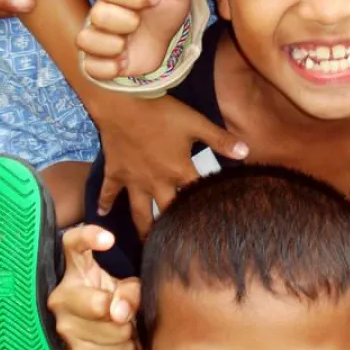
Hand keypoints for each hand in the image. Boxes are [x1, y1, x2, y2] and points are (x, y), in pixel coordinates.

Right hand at [47, 225, 139, 349]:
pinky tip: (117, 349)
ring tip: (126, 333)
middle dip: (124, 314)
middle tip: (129, 316)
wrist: (93, 328)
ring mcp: (60, 328)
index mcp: (74, 271)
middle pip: (99, 305)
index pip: (73, 244)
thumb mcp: (123, 285)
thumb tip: (120, 311)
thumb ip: (130, 291)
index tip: (109, 239)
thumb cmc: (109, 297)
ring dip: (125, 340)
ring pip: (104, 338)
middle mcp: (60, 298)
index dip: (89, 237)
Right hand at [77, 0, 191, 78]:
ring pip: (87, 39)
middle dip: (126, 21)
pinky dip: (110, 68)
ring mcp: (95, 35)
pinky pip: (90, 67)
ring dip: (115, 45)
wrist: (164, 44)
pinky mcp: (94, 61)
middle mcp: (100, 10)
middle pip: (98, 14)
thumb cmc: (164, 12)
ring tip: (129, 43)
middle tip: (139, 23)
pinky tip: (124, 61)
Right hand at [96, 94, 248, 235]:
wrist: (123, 103)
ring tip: (146, 244)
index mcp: (179, 171)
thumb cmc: (162, 112)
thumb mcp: (196, 123)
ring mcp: (133, 181)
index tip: (213, 225)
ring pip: (139, 212)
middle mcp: (156, 182)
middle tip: (179, 246)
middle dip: (173, 230)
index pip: (196, 197)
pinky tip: (102, 215)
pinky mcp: (115, 173)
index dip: (206, 209)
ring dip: (143, 228)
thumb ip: (220, 140)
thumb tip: (248, 153)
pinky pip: (109, 193)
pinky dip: (105, 203)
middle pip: (167, 213)